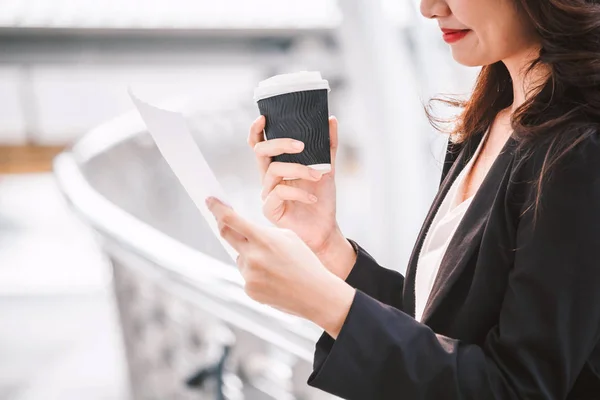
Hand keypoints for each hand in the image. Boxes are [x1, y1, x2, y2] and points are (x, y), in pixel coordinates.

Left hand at [206, 196, 354, 337]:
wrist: (316, 294)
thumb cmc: (305, 262)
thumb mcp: (288, 238)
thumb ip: (263, 232)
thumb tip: (242, 232)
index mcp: (264, 239)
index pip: (231, 220)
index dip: (217, 209)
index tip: (210, 201)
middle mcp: (252, 257)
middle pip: (226, 235)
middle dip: (223, 226)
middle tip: (224, 221)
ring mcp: (249, 275)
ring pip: (240, 257)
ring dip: (249, 255)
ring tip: (274, 265)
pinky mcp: (249, 290)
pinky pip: (247, 275)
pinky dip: (256, 274)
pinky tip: (274, 279)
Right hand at [249, 115, 355, 277]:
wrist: (325, 229)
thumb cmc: (322, 200)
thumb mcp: (328, 169)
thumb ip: (328, 146)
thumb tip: (331, 119)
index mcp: (277, 166)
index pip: (260, 144)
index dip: (257, 130)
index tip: (263, 117)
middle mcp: (268, 179)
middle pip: (260, 152)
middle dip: (279, 144)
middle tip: (300, 145)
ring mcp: (267, 194)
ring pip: (274, 171)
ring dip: (299, 169)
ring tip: (318, 175)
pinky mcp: (270, 209)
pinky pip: (279, 192)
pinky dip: (298, 191)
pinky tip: (312, 196)